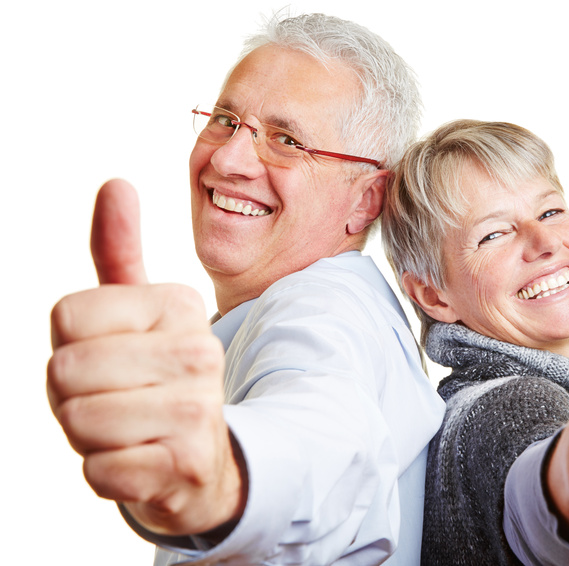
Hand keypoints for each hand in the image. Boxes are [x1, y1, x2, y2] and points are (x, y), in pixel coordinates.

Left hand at [47, 179, 243, 535]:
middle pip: (64, 370)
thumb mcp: (137, 314)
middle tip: (114, 400)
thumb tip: (115, 183)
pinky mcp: (186, 464)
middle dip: (71, 397)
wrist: (202, 458)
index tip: (109, 358)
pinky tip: (142, 461)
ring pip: (78, 420)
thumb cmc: (154, 380)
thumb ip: (119, 250)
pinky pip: (97, 470)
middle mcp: (199, 351)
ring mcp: (197, 410)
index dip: (68, 346)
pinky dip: (106, 472)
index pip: (65, 317)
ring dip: (87, 436)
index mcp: (179, 305)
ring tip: (128, 430)